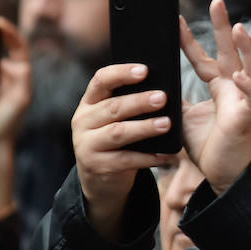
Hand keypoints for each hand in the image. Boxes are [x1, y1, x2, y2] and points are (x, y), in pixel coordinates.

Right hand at [72, 66, 178, 239]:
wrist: (99, 179)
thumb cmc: (116, 141)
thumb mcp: (114, 119)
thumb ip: (130, 103)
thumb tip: (163, 87)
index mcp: (89, 103)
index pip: (101, 80)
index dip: (122, 73)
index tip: (145, 70)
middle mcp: (83, 121)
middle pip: (113, 107)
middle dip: (139, 101)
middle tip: (163, 97)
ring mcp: (87, 145)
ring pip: (118, 132)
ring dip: (144, 128)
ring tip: (167, 124)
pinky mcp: (97, 167)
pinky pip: (126, 160)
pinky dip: (147, 157)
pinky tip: (165, 154)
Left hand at [179, 0, 250, 193]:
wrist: (222, 175)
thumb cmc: (208, 146)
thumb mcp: (183, 117)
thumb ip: (173, 98)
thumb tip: (151, 84)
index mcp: (218, 87)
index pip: (201, 57)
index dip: (188, 39)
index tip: (174, 20)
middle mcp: (233, 88)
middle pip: (230, 51)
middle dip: (224, 26)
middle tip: (217, 0)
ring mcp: (243, 101)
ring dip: (246, 48)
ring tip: (238, 28)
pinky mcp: (248, 117)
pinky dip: (248, 86)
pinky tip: (240, 76)